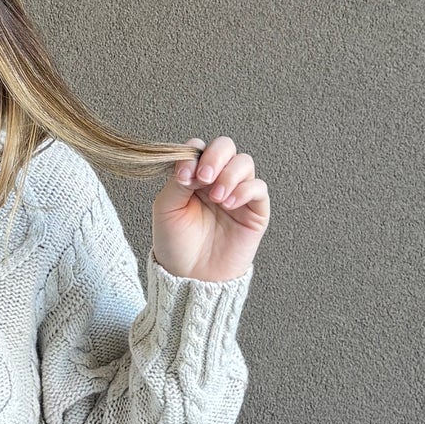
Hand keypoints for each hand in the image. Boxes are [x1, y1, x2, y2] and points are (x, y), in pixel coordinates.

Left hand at [151, 137, 269, 284]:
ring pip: (244, 162)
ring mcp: (237, 193)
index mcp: (194, 176)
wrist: (191, 276)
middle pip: (225, 146)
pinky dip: (244, 190)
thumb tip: (194, 163)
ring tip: (216, 197)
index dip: (193, 155)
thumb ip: (178, 180)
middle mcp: (217, 180)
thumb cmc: (176, 244)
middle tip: (204, 178)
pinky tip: (228, 204)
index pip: (199, 148)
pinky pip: (258, 187)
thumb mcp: (166, 208)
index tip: (183, 176)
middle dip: (215, 156)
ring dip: (229, 174)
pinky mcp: (255, 210)